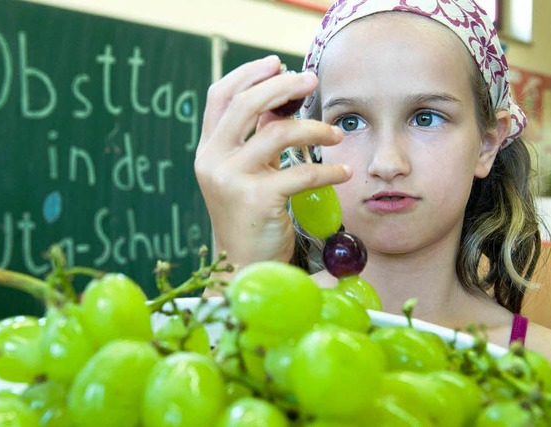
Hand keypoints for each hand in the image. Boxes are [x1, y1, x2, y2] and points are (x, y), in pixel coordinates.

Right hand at [195, 56, 350, 270]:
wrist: (243, 267)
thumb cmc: (250, 219)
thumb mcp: (246, 174)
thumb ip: (256, 141)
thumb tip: (282, 105)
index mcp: (207, 150)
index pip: (220, 96)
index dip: (248, 74)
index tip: (277, 64)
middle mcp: (212, 160)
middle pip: (246, 104)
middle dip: (283, 86)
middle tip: (312, 82)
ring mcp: (230, 179)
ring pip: (277, 133)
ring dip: (314, 129)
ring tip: (335, 135)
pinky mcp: (255, 199)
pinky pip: (300, 173)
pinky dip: (328, 171)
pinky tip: (343, 173)